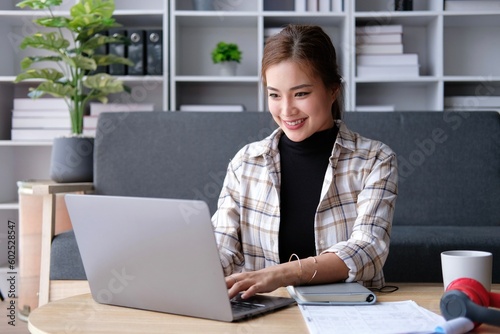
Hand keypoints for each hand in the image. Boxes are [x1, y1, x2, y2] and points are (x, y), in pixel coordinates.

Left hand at [225, 253, 348, 298]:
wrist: (279, 273)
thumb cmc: (262, 279)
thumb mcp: (248, 281)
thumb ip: (237, 284)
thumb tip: (225, 290)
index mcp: (242, 276)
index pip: (227, 279)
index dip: (217, 283)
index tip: (209, 288)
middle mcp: (246, 277)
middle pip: (231, 280)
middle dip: (222, 286)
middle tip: (213, 292)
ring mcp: (253, 280)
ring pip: (240, 284)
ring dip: (232, 290)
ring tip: (226, 297)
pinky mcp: (261, 284)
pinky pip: (254, 288)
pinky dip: (248, 292)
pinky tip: (244, 296)